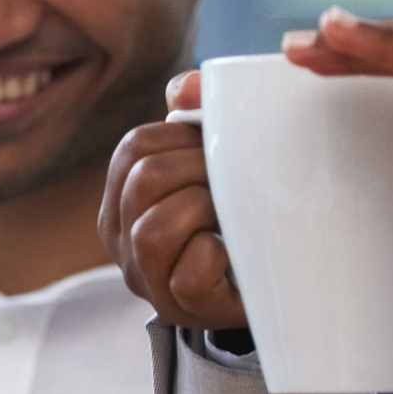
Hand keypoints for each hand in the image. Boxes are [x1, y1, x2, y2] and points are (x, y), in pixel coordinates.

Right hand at [101, 70, 249, 329]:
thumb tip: (186, 87)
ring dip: (204, 210)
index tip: (217, 151)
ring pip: (153, 229)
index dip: (183, 137)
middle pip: (143, 179)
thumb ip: (196, 120)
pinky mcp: (178, 306)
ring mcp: (144, 276)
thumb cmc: (236, 219)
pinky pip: (189, 275)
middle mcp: (120, 236)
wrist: (272, 284)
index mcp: (122, 196)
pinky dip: (216, 256)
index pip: (134, 147)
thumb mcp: (213, 166)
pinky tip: (232, 254)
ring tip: (230, 215)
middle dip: (200, 169)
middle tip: (234, 182)